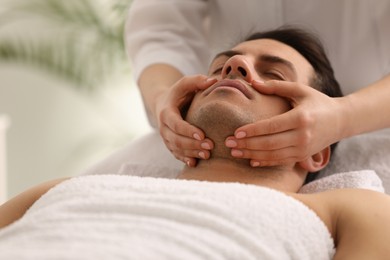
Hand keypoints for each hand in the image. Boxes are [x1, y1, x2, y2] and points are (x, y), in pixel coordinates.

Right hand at [157, 75, 216, 166]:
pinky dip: (184, 159)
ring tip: (208, 155)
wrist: (163, 104)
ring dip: (192, 153)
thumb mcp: (185, 84)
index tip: (202, 134)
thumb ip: (197, 81)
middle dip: (193, 144)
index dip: (188, 131)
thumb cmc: (178, 93)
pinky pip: (176, 154)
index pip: (176, 124)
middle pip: (177, 140)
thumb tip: (214, 81)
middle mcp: (164, 128)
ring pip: (177, 149)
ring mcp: (166, 138)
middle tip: (210, 146)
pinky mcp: (170, 145)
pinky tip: (195, 163)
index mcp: (166, 113)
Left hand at [225, 80, 343, 166]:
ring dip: (251, 155)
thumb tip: (253, 82)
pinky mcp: (302, 156)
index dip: (252, 131)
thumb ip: (276, 86)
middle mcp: (302, 136)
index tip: (235, 132)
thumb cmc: (317, 102)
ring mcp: (302, 149)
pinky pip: (280, 162)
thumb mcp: (300, 90)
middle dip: (246, 145)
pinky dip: (264, 162)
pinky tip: (250, 161)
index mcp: (300, 118)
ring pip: (272, 155)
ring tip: (234, 152)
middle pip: (269, 143)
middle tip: (228, 143)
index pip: (271, 126)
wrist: (341, 121)